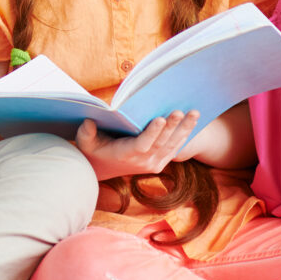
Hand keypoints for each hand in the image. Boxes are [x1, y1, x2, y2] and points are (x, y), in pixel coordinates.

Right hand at [74, 112, 200, 178]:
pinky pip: (176, 147)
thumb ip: (85, 134)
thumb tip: (88, 122)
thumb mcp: (85, 144)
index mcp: (127, 155)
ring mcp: (155, 163)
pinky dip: (185, 134)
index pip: (142, 145)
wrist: (105, 169)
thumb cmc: (95, 151)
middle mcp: (144, 162)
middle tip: (180, 111)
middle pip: (161, 143)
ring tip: (194, 113)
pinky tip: (194, 120)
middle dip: (172, 126)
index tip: (159, 119)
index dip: (152, 133)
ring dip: (185, 128)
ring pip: (173, 144)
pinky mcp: (161, 161)